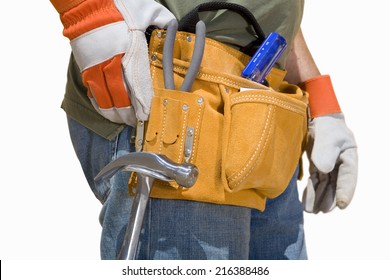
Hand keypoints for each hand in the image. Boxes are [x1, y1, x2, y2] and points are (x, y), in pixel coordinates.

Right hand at [59, 0, 174, 124]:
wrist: (86, 2)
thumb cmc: (118, 5)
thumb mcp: (147, 9)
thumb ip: (162, 21)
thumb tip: (174, 26)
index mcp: (130, 52)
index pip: (138, 86)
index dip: (143, 104)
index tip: (149, 115)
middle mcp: (112, 64)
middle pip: (121, 98)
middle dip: (131, 114)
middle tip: (139, 123)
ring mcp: (96, 67)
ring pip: (105, 98)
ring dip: (115, 113)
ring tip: (125, 122)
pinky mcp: (85, 67)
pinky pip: (93, 92)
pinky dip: (100, 104)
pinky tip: (107, 111)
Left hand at [302, 113, 357, 212]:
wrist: (317, 117)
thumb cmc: (326, 126)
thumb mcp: (327, 136)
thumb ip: (326, 152)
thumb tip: (324, 170)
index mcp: (349, 158)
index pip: (348, 178)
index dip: (345, 192)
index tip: (341, 206)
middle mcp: (340, 165)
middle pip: (336, 185)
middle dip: (328, 199)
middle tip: (320, 211)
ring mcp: (329, 166)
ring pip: (325, 185)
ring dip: (319, 198)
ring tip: (311, 211)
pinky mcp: (318, 166)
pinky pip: (316, 181)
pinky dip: (311, 191)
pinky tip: (306, 201)